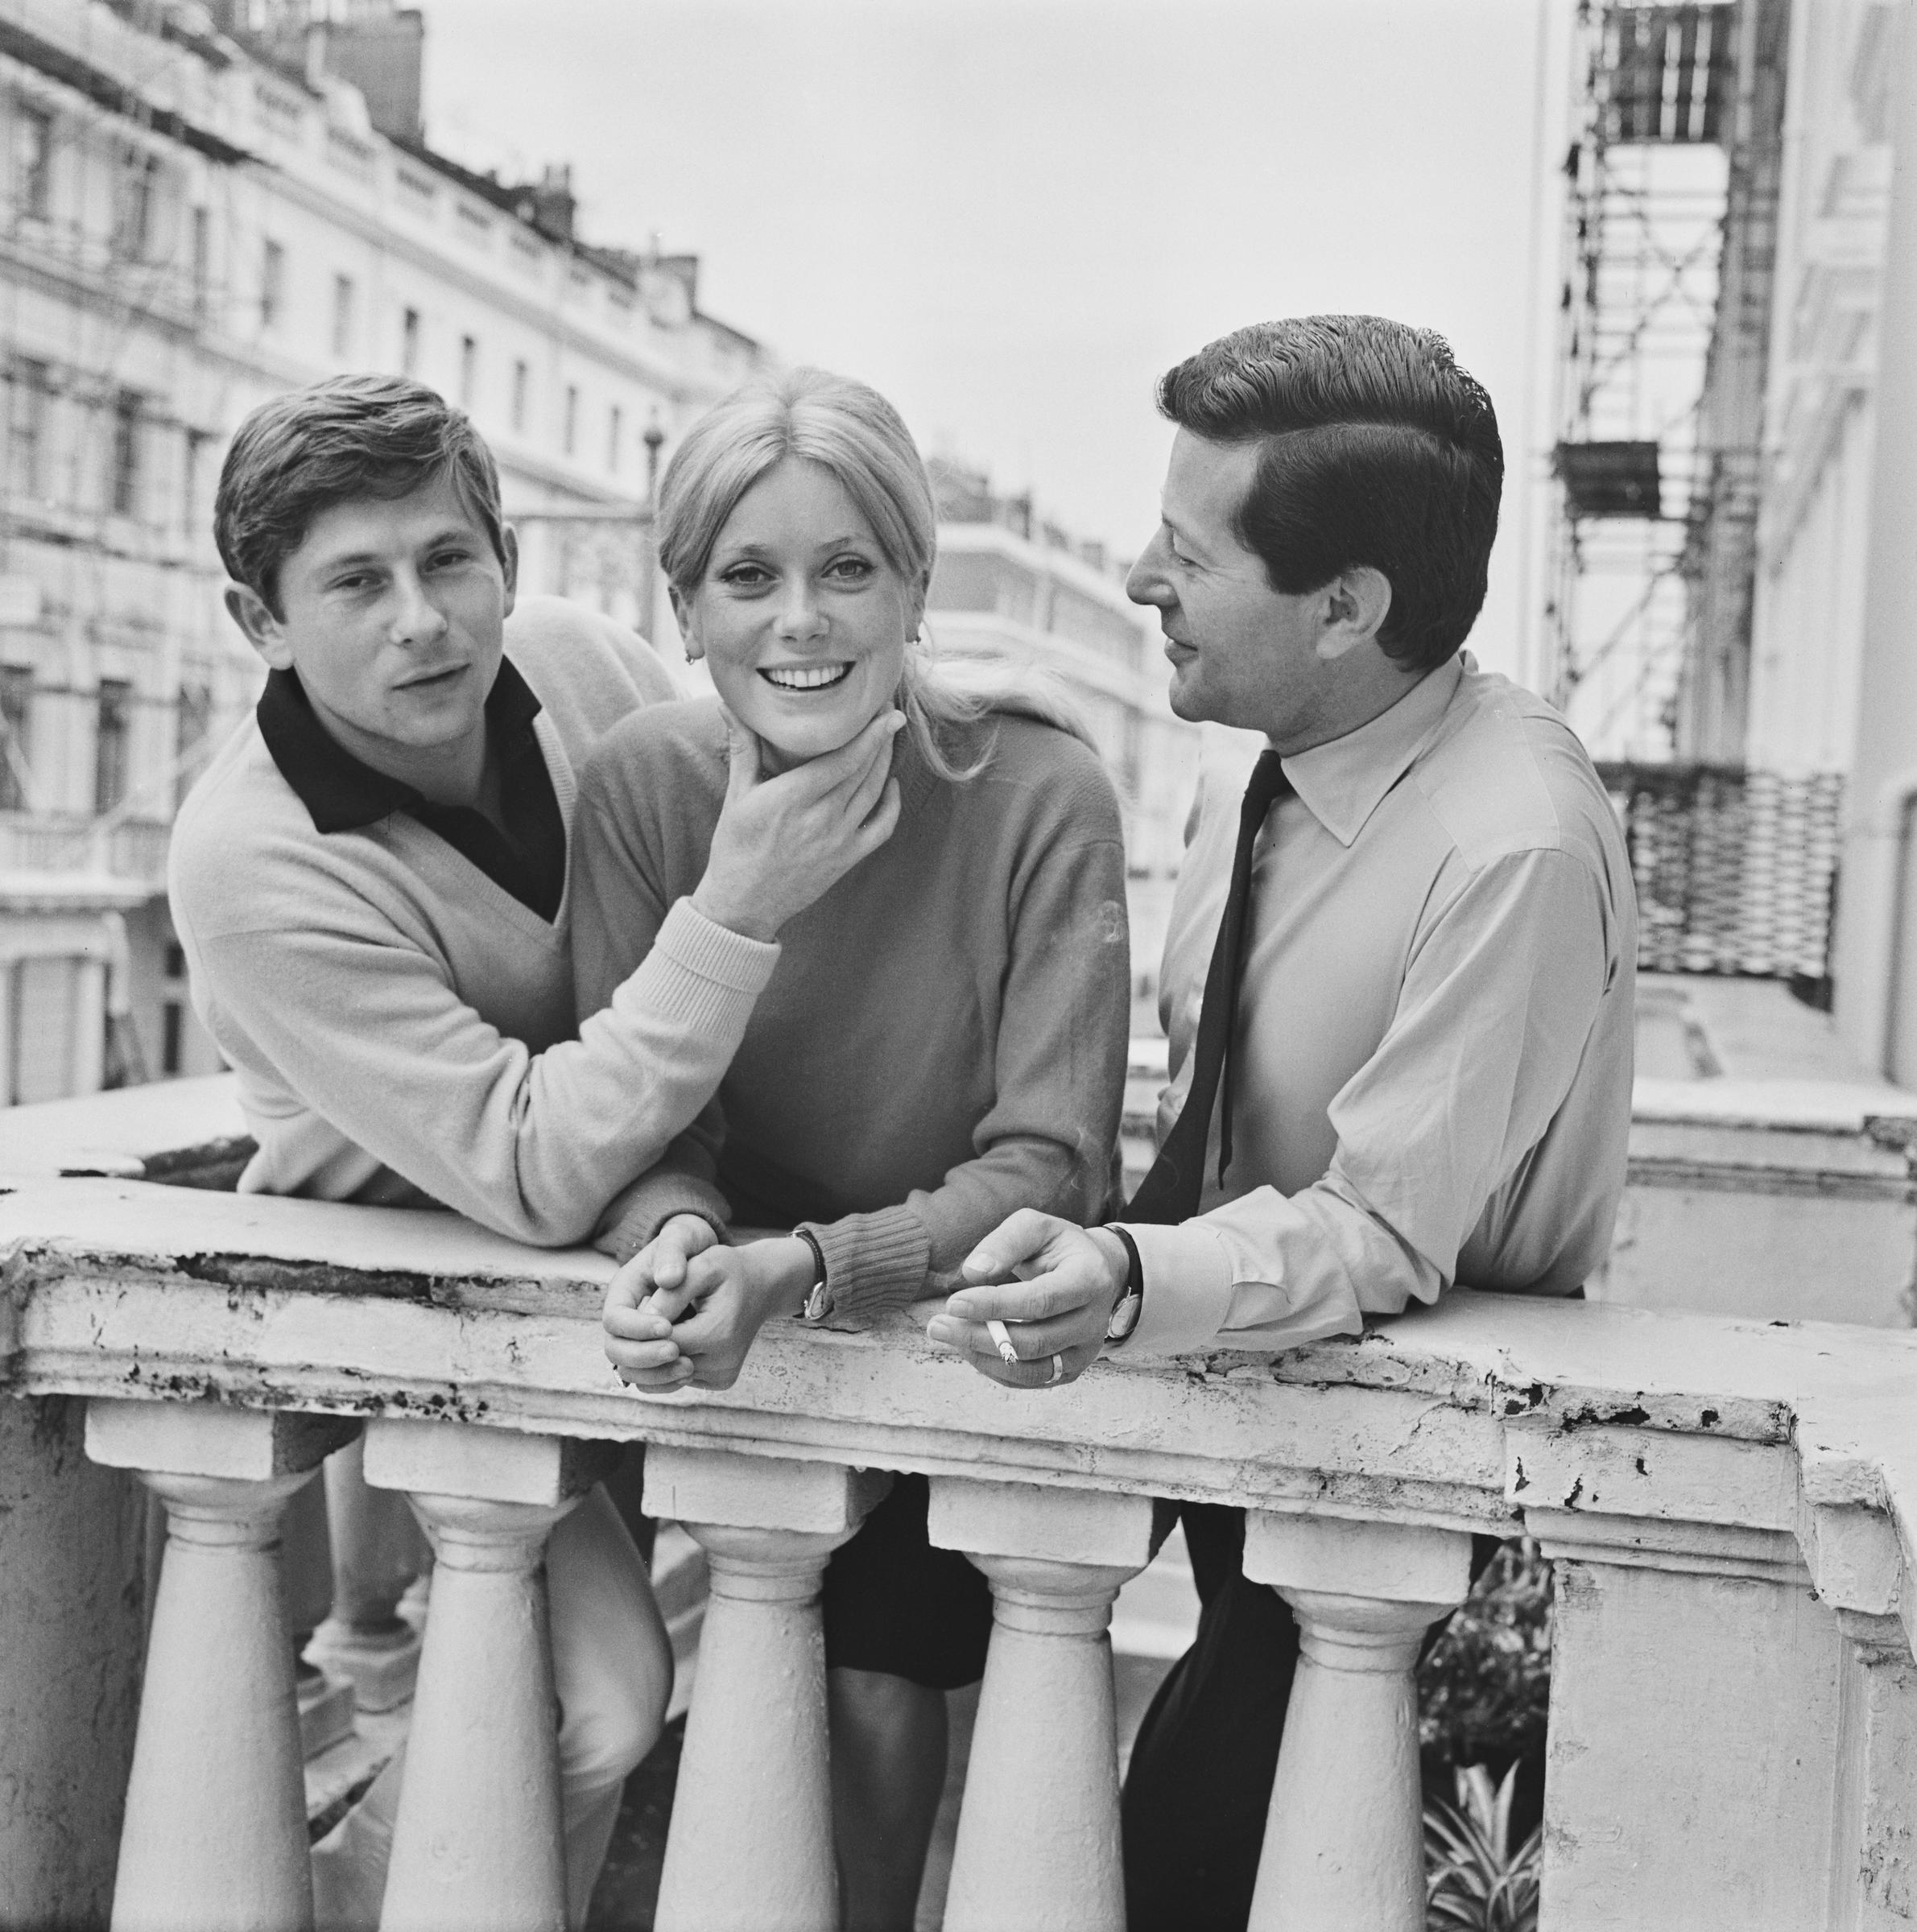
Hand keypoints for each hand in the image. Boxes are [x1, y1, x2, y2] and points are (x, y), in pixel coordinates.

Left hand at [609, 1235, 814, 1392]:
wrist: (761, 1287)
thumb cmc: (729, 1271)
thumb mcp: (702, 1266)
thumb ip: (672, 1292)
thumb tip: (643, 1318)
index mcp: (718, 1334)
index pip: (659, 1342)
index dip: (641, 1327)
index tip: (640, 1304)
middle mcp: (722, 1363)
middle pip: (659, 1364)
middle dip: (644, 1343)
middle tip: (641, 1318)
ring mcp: (722, 1375)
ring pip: (665, 1375)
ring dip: (654, 1355)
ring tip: (659, 1326)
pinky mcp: (720, 1381)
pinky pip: (678, 1378)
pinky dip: (669, 1362)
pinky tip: (676, 1338)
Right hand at [691, 709, 904, 941]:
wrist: (742, 904)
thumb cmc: (735, 847)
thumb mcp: (737, 795)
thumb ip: (743, 747)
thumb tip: (730, 705)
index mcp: (794, 797)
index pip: (845, 758)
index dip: (871, 732)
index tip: (885, 710)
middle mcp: (822, 817)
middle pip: (866, 770)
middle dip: (882, 739)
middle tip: (888, 714)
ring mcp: (839, 840)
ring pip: (875, 793)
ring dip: (886, 764)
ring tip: (888, 739)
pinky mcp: (848, 859)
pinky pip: (883, 828)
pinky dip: (892, 804)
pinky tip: (890, 784)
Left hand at [924, 1210, 1126, 1389]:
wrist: (1095, 1272)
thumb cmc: (1056, 1246)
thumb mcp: (1035, 1227)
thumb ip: (1005, 1243)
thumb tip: (972, 1273)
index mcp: (1090, 1279)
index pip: (1041, 1301)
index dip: (996, 1305)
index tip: (954, 1303)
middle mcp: (1094, 1321)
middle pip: (1035, 1341)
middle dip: (980, 1336)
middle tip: (937, 1325)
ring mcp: (1085, 1351)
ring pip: (1032, 1369)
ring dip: (983, 1357)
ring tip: (947, 1335)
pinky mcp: (1070, 1369)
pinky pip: (1031, 1380)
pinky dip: (995, 1368)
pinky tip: (969, 1346)